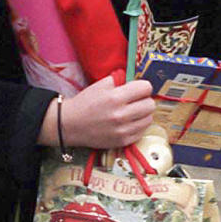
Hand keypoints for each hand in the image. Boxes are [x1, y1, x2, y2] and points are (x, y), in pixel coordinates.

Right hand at [39, 74, 155, 151]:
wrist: (70, 125)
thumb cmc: (85, 103)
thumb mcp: (100, 85)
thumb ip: (119, 80)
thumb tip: (136, 80)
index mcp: (115, 97)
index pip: (146, 88)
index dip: (142, 87)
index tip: (137, 89)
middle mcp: (120, 115)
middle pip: (150, 104)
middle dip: (144, 100)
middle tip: (135, 101)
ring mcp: (122, 130)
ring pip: (149, 119)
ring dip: (142, 114)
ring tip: (132, 113)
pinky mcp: (122, 141)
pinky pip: (142, 132)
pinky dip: (138, 126)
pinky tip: (128, 123)